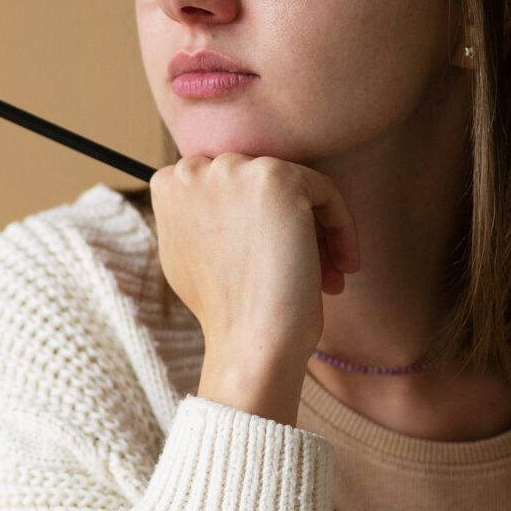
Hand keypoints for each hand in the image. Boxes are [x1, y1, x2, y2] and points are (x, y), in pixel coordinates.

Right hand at [149, 153, 357, 423]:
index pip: (225, 185)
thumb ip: (199, 216)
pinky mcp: (277, 177)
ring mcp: (234, 169)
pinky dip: (341, 227)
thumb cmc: (227, 312)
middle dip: (284, 226)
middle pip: (258, 182)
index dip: (252, 223)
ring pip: (293, 186)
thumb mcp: (191, 255)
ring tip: (326, 274)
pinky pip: (325, 191)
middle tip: (305, 270)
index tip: (269, 259)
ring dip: (314, 230)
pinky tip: (343, 267)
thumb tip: (225, 199)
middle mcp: (193, 169)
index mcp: (167, 186)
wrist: (249, 341)